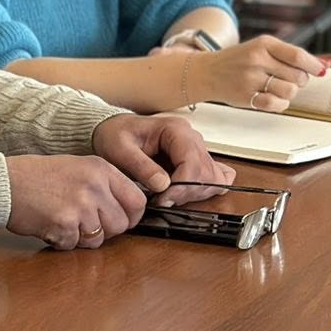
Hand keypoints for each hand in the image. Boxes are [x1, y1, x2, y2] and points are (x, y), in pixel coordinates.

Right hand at [4, 155, 145, 248]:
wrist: (1, 183)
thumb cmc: (33, 176)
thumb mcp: (75, 167)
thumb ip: (102, 184)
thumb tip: (125, 208)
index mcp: (101, 169)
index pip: (136, 201)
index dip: (130, 217)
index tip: (118, 220)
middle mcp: (95, 185)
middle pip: (121, 224)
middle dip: (104, 231)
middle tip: (83, 225)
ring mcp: (80, 205)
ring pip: (98, 238)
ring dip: (81, 237)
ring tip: (62, 223)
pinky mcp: (64, 223)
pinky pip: (74, 244)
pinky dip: (61, 240)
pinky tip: (48, 225)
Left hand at [91, 114, 237, 207]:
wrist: (114, 130)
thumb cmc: (116, 135)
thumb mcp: (120, 149)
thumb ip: (141, 166)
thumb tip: (163, 185)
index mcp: (175, 130)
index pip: (192, 160)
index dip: (182, 185)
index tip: (164, 199)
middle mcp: (192, 138)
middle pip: (206, 171)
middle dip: (186, 192)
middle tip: (163, 201)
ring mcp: (197, 149)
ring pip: (213, 177)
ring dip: (194, 193)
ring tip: (169, 198)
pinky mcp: (196, 160)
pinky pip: (217, 176)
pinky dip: (205, 189)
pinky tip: (185, 193)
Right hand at [201, 35, 325, 111]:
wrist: (204, 72)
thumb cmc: (238, 60)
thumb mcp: (261, 49)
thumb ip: (291, 56)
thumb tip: (324, 66)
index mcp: (263, 44)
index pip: (298, 56)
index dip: (313, 66)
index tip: (320, 71)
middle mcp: (256, 60)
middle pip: (298, 76)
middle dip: (298, 80)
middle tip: (287, 79)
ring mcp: (249, 79)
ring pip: (289, 91)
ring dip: (289, 93)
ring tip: (277, 88)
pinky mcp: (244, 96)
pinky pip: (275, 104)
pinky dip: (279, 103)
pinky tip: (272, 98)